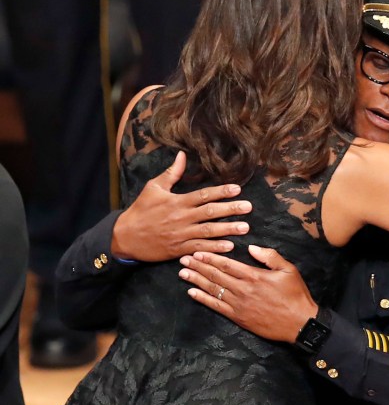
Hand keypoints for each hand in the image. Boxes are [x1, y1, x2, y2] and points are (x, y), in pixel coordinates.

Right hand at [112, 151, 252, 260]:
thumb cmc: (140, 210)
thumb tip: (182, 155)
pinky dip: (214, 248)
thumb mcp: (154, 188)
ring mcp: (181, 235)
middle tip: (248, 207)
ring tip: (245, 227)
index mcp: (177, 202)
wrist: (124, 237)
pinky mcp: (179, 249)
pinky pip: (200, 248)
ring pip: (208, 232)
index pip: (203, 195)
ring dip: (227, 230)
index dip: (221, 192)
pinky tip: (229, 246)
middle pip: (210, 213)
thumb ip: (172, 173)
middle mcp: (181, 218)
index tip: (237, 189)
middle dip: (230, 209)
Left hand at [179, 245, 318, 342]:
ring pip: (213, 289)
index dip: (210, 257)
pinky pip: (216, 306)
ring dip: (196, 280)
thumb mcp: (289, 270)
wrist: (299, 324)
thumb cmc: (295, 295)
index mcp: (254, 276)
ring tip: (183, 273)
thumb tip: (251, 248)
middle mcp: (243, 289)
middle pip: (216, 275)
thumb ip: (270, 257)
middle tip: (184, 259)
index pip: (227, 264)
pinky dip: (202, 299)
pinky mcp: (238, 317)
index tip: (197, 252)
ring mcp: (238, 304)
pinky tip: (192, 292)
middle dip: (198, 266)